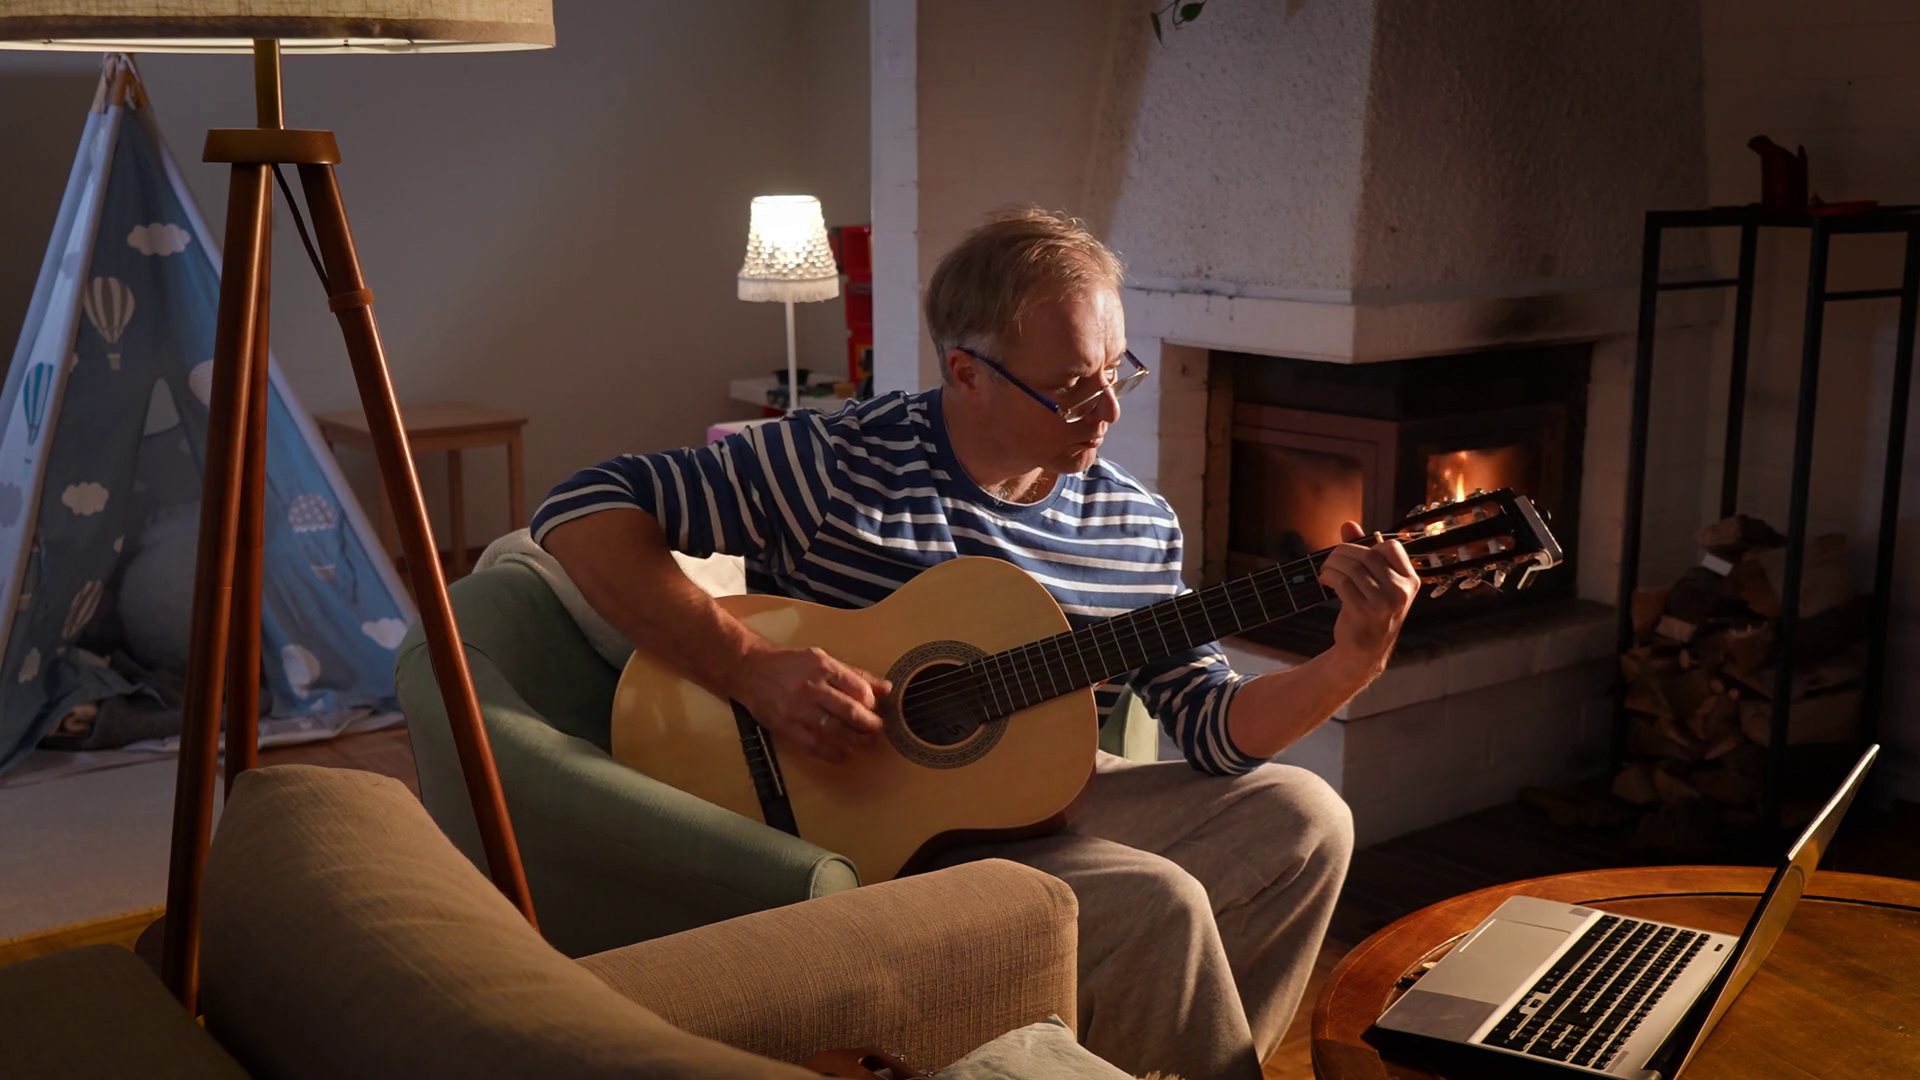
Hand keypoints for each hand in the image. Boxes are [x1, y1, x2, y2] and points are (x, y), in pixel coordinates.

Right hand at [731, 644, 891, 763]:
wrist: (750, 669)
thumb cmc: (789, 664)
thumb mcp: (822, 659)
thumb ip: (855, 674)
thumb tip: (886, 688)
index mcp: (823, 667)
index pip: (858, 689)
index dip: (872, 703)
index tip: (875, 709)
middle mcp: (811, 687)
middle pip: (849, 711)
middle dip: (869, 725)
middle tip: (878, 730)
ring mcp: (798, 708)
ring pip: (834, 730)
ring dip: (855, 741)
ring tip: (867, 745)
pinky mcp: (786, 726)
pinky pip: (813, 745)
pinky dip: (831, 753)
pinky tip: (843, 756)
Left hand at [1319, 521, 1419, 672]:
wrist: (1364, 652)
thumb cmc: (1370, 611)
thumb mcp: (1374, 583)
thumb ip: (1363, 551)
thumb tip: (1348, 524)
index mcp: (1410, 580)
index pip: (1390, 547)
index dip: (1369, 546)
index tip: (1355, 556)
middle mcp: (1401, 590)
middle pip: (1367, 554)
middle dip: (1343, 552)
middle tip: (1330, 561)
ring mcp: (1384, 602)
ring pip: (1353, 567)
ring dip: (1332, 564)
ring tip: (1325, 571)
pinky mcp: (1364, 611)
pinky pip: (1342, 582)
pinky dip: (1329, 576)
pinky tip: (1324, 581)